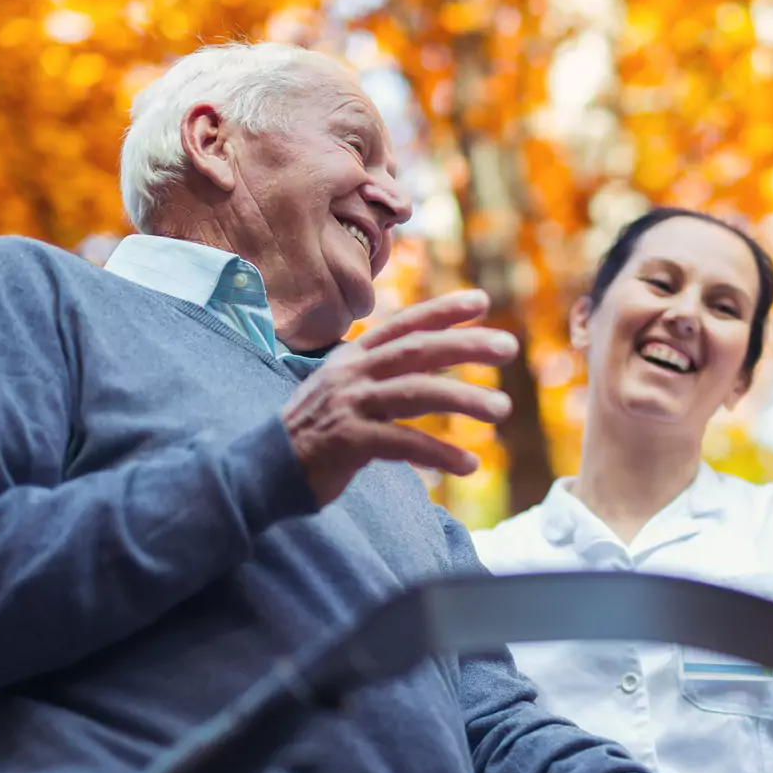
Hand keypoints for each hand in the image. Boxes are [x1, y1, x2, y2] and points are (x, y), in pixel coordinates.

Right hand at [281, 289, 518, 504]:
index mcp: (354, 357)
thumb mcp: (346, 391)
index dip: (442, 311)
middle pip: (418, 350)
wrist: (263, 470)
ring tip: (502, 410)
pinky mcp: (348, 441)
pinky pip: (404, 443)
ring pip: (417, 393)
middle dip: (466, 345)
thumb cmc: (315, 432)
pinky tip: (469, 464)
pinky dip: (439, 453)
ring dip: (464, 399)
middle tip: (509, 347)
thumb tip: (433, 366)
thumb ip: (384, 377)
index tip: (482, 302)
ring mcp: (349, 404)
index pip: (404, 325)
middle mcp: (352, 373)